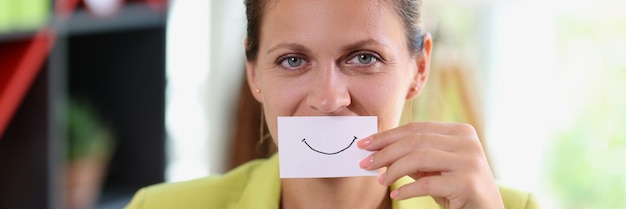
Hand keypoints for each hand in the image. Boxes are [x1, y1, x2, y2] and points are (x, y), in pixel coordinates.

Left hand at [357, 122, 503, 208]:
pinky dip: (408, 189)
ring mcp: (470, 161)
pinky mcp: (468, 183)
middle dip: (385, 152)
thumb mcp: (434, 169)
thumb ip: (412, 156)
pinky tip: (397, 194)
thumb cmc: (456, 190)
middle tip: (365, 163)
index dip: (387, 135)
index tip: (364, 144)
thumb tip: (377, 151)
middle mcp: (467, 142)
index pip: (416, 128)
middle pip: (415, 141)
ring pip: (420, 157)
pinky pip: (428, 183)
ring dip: (394, 169)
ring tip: (381, 180)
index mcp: (460, 131)